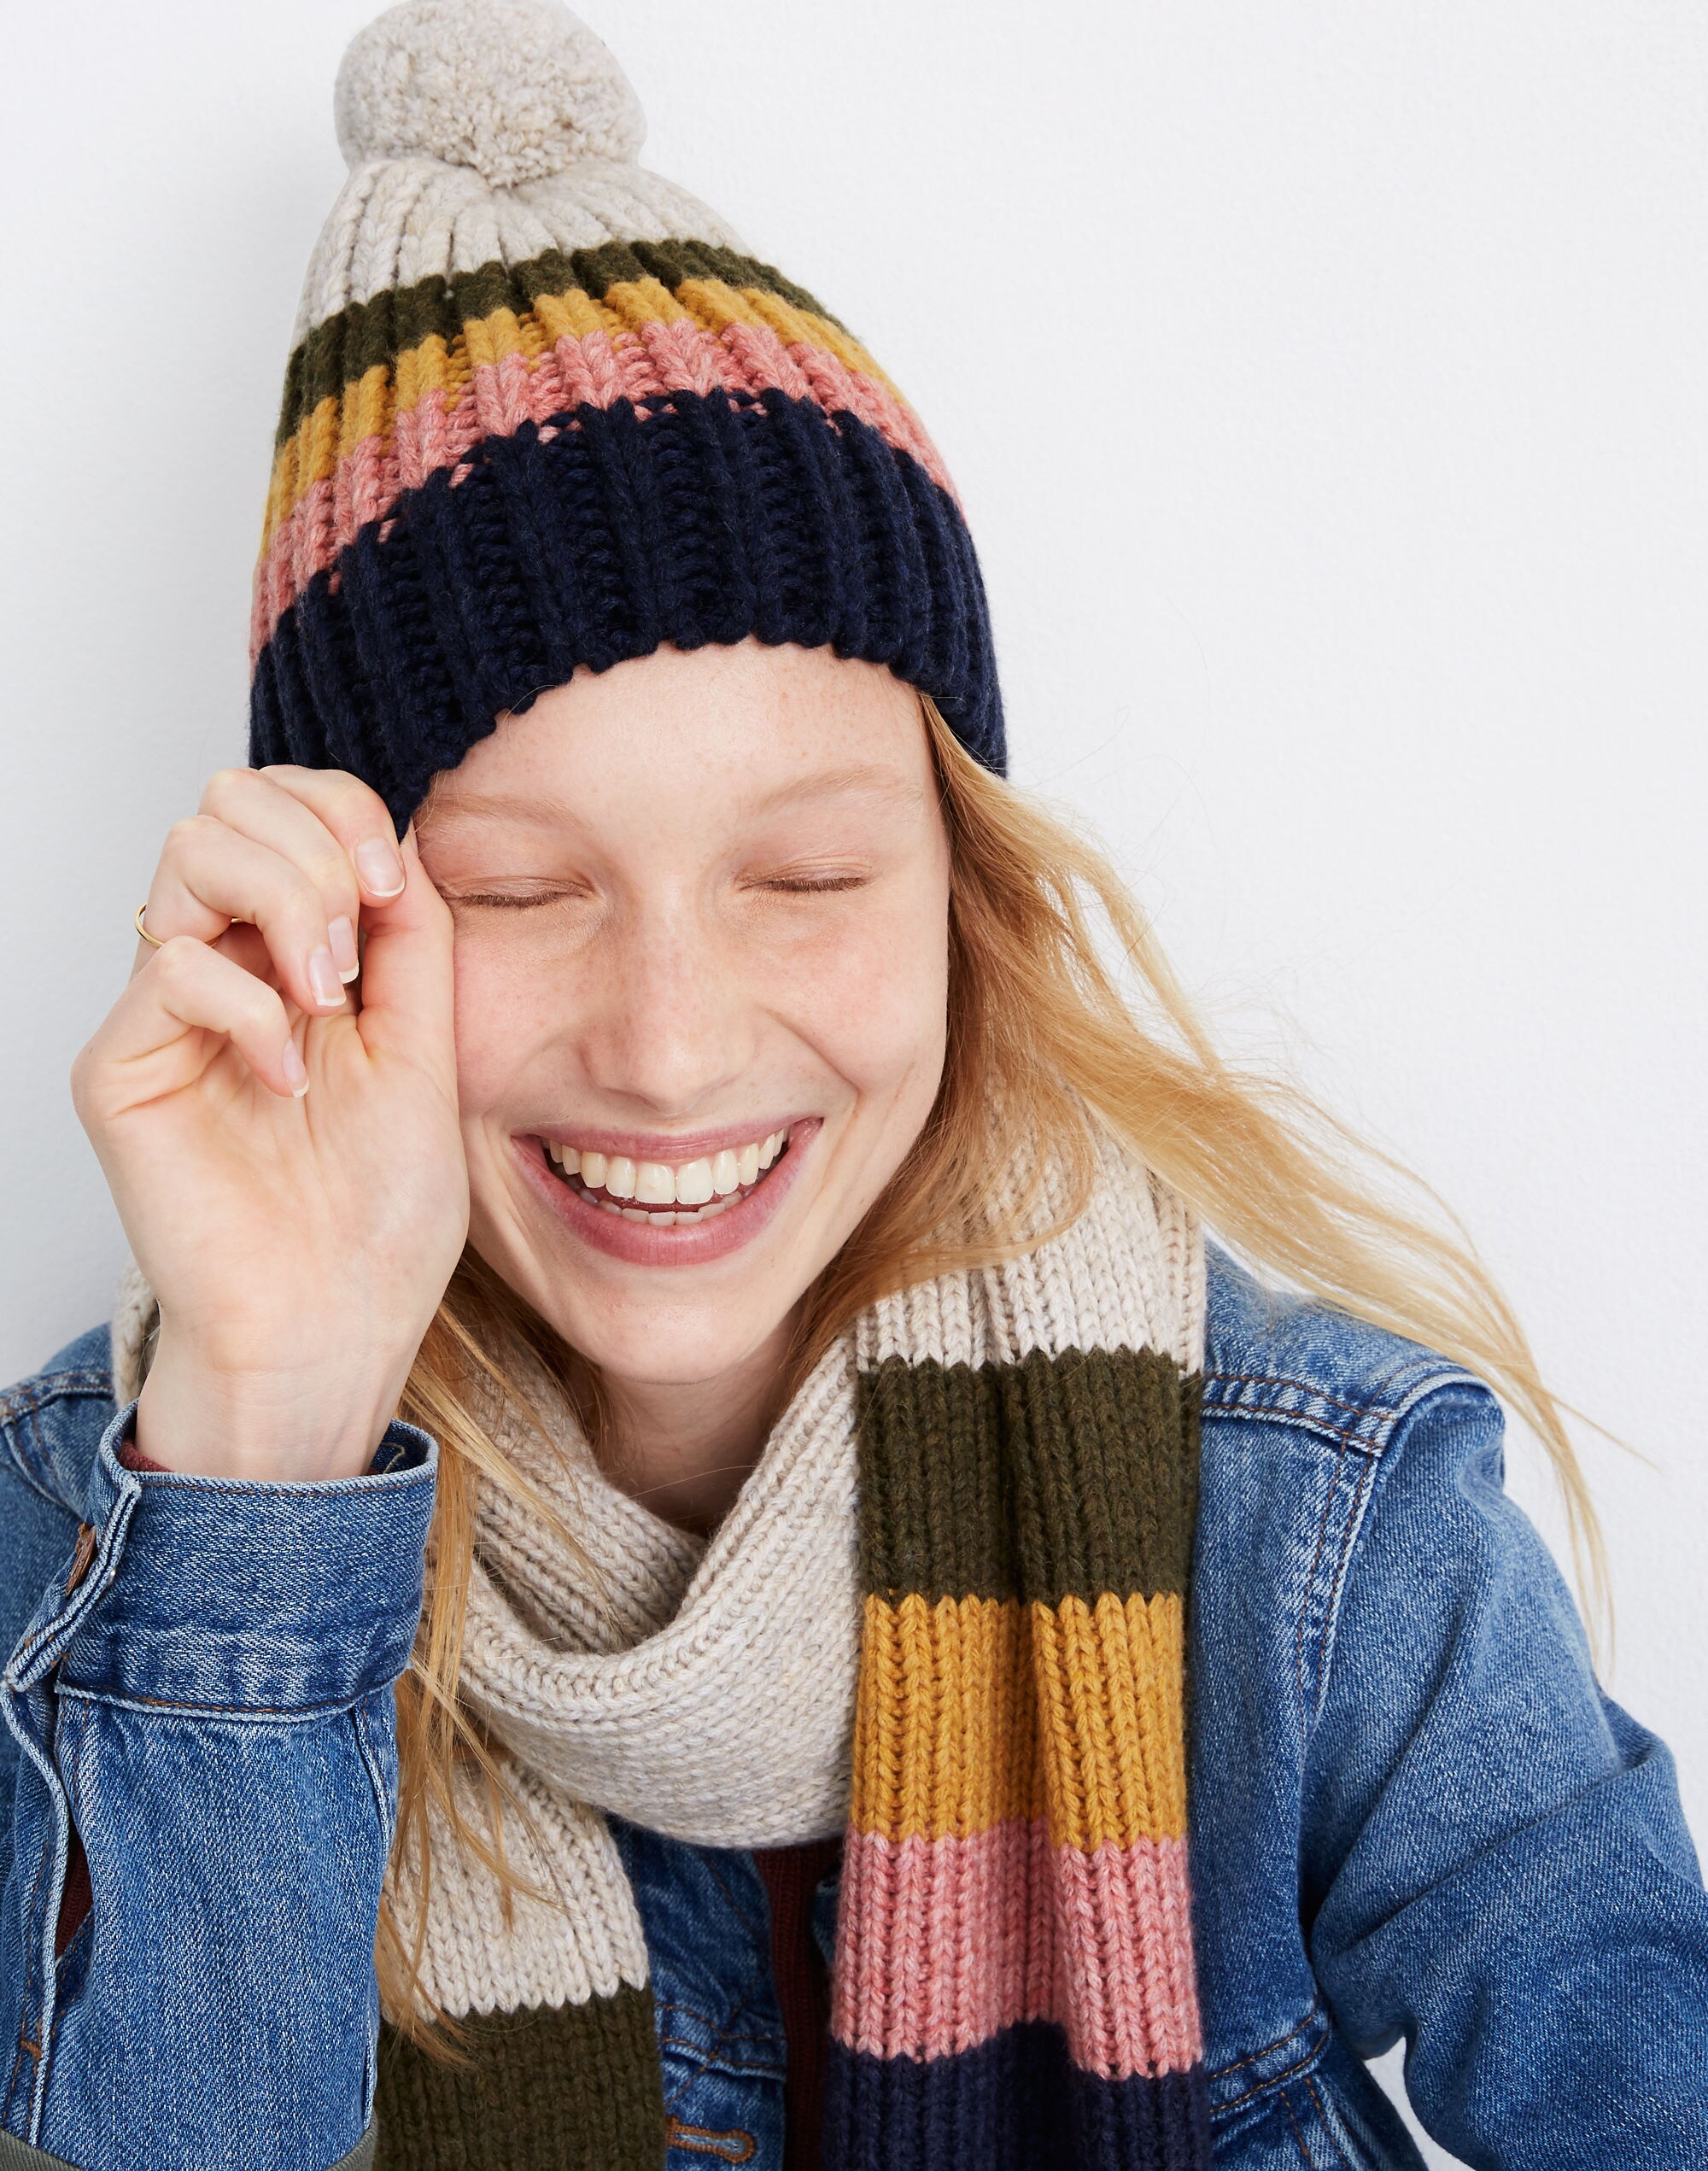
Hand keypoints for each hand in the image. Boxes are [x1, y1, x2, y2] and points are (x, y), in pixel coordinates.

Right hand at [71, 766, 468, 1479]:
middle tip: (359, 953)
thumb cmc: (380, 1213)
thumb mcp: (427, 1047)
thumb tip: (400, 836)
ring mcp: (167, 1012)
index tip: (395, 890)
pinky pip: (173, 967)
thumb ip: (413, 940)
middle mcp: (225, 965)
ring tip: (328, 1000)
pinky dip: (249, 1008)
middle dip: (315, 845)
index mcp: (296, 953)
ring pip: (188, 850)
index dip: (342, 811)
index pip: (287, 805)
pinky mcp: (123, 1067)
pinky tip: (289, 1080)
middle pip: (228, 801)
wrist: (336, 1325)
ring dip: (285, 900)